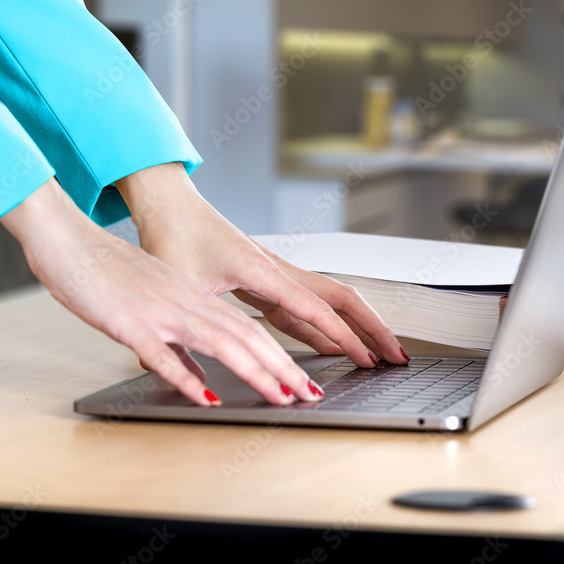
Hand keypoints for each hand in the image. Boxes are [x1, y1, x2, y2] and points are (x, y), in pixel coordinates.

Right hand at [0, 178, 325, 406]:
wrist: (66, 238)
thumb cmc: (100, 270)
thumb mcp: (147, 306)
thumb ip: (178, 343)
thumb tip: (200, 380)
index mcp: (190, 297)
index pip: (246, 328)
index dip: (276, 356)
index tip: (298, 381)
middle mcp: (184, 301)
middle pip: (245, 336)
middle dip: (282, 368)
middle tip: (309, 394)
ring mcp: (159, 310)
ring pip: (219, 341)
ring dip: (255, 371)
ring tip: (282, 396)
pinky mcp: (129, 320)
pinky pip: (162, 352)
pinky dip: (186, 376)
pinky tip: (205, 397)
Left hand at [116, 163, 408, 366]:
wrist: (168, 203)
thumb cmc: (172, 233)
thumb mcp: (179, 281)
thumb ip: (188, 323)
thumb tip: (177, 359)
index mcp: (262, 271)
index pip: (314, 308)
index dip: (344, 336)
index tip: (366, 360)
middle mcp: (276, 270)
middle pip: (340, 299)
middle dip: (372, 328)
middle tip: (395, 356)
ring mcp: (274, 275)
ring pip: (326, 303)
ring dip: (353, 329)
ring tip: (376, 356)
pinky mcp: (263, 280)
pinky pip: (302, 309)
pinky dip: (321, 330)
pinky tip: (332, 348)